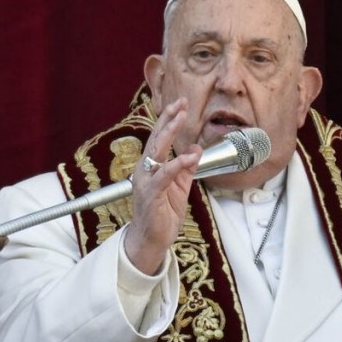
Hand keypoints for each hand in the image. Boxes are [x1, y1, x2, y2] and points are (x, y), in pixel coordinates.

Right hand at [123, 97, 201, 274]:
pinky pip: (164, 175)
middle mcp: (145, 169)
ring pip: (156, 151)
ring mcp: (146, 181)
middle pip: (156, 138)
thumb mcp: (180, 186)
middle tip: (180, 102)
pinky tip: (189, 156)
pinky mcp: (151, 194)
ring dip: (169, 133)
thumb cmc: (163, 213)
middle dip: (168, 119)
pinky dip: (177, 164)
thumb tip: (196, 148)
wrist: (153, 239)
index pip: (160, 137)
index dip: (170, 120)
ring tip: (181, 118)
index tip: (181, 104)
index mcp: (152, 166)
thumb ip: (187, 167)